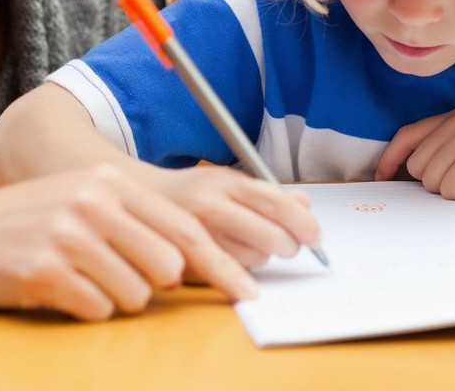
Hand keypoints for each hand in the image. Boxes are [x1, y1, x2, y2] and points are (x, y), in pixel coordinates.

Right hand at [0, 165, 257, 320]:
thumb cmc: (38, 219)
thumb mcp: (89, 198)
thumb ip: (139, 218)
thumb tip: (195, 258)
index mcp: (111, 182)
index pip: (185, 228)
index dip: (222, 264)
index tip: (247, 290)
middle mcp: (94, 203)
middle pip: (168, 265)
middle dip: (155, 282)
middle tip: (123, 275)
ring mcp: (69, 236)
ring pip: (136, 294)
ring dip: (117, 296)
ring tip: (84, 276)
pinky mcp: (47, 271)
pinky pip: (98, 309)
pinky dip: (87, 307)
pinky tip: (62, 288)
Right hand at [143, 163, 320, 267]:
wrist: (139, 202)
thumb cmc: (193, 193)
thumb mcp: (229, 182)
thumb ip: (268, 192)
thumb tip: (306, 205)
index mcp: (225, 181)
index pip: (276, 202)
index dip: (303, 223)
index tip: (315, 236)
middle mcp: (210, 204)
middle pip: (270, 236)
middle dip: (290, 246)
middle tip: (291, 247)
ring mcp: (196, 233)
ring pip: (254, 258)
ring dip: (263, 257)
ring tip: (252, 246)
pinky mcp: (185, 259)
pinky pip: (231, 274)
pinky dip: (242, 271)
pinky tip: (234, 259)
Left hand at [374, 109, 454, 199]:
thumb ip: (450, 147)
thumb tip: (416, 176)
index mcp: (453, 117)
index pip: (406, 135)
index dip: (391, 158)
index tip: (382, 177)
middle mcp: (453, 124)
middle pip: (416, 167)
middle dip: (438, 181)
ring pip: (430, 182)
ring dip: (454, 189)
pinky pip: (449, 192)